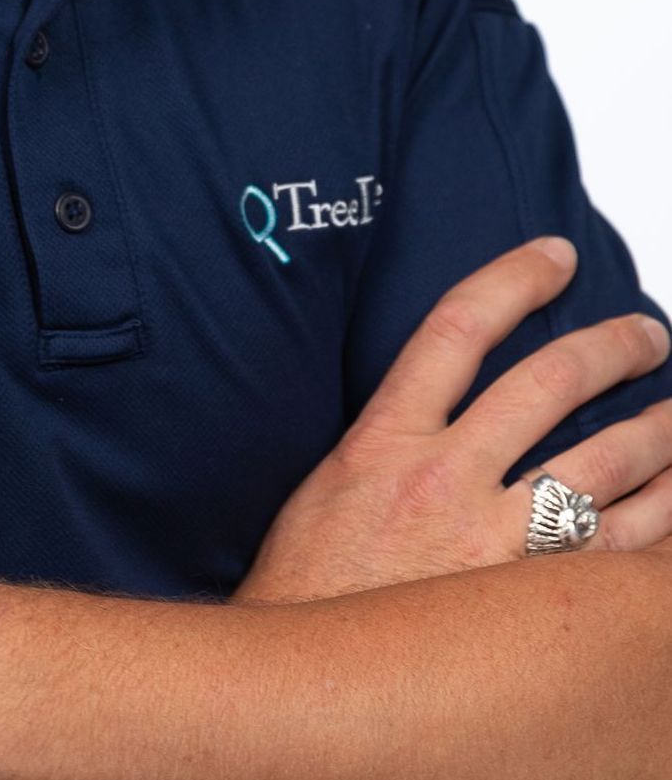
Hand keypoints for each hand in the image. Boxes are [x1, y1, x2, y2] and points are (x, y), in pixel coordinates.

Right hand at [231, 237, 671, 605]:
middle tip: (646, 334)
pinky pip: (624, 553)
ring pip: (604, 463)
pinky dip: (662, 520)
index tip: (553, 256)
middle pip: (549, 382)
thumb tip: (446, 399)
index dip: (513, 279)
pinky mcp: (532, 606)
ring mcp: (496, 544)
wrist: (303, 685)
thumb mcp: (332, 482)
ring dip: (658, 431)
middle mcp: (445, 478)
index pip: (459, 326)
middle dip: (611, 347)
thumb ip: (391, 436)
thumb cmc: (313, 587)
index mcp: (386, 438)